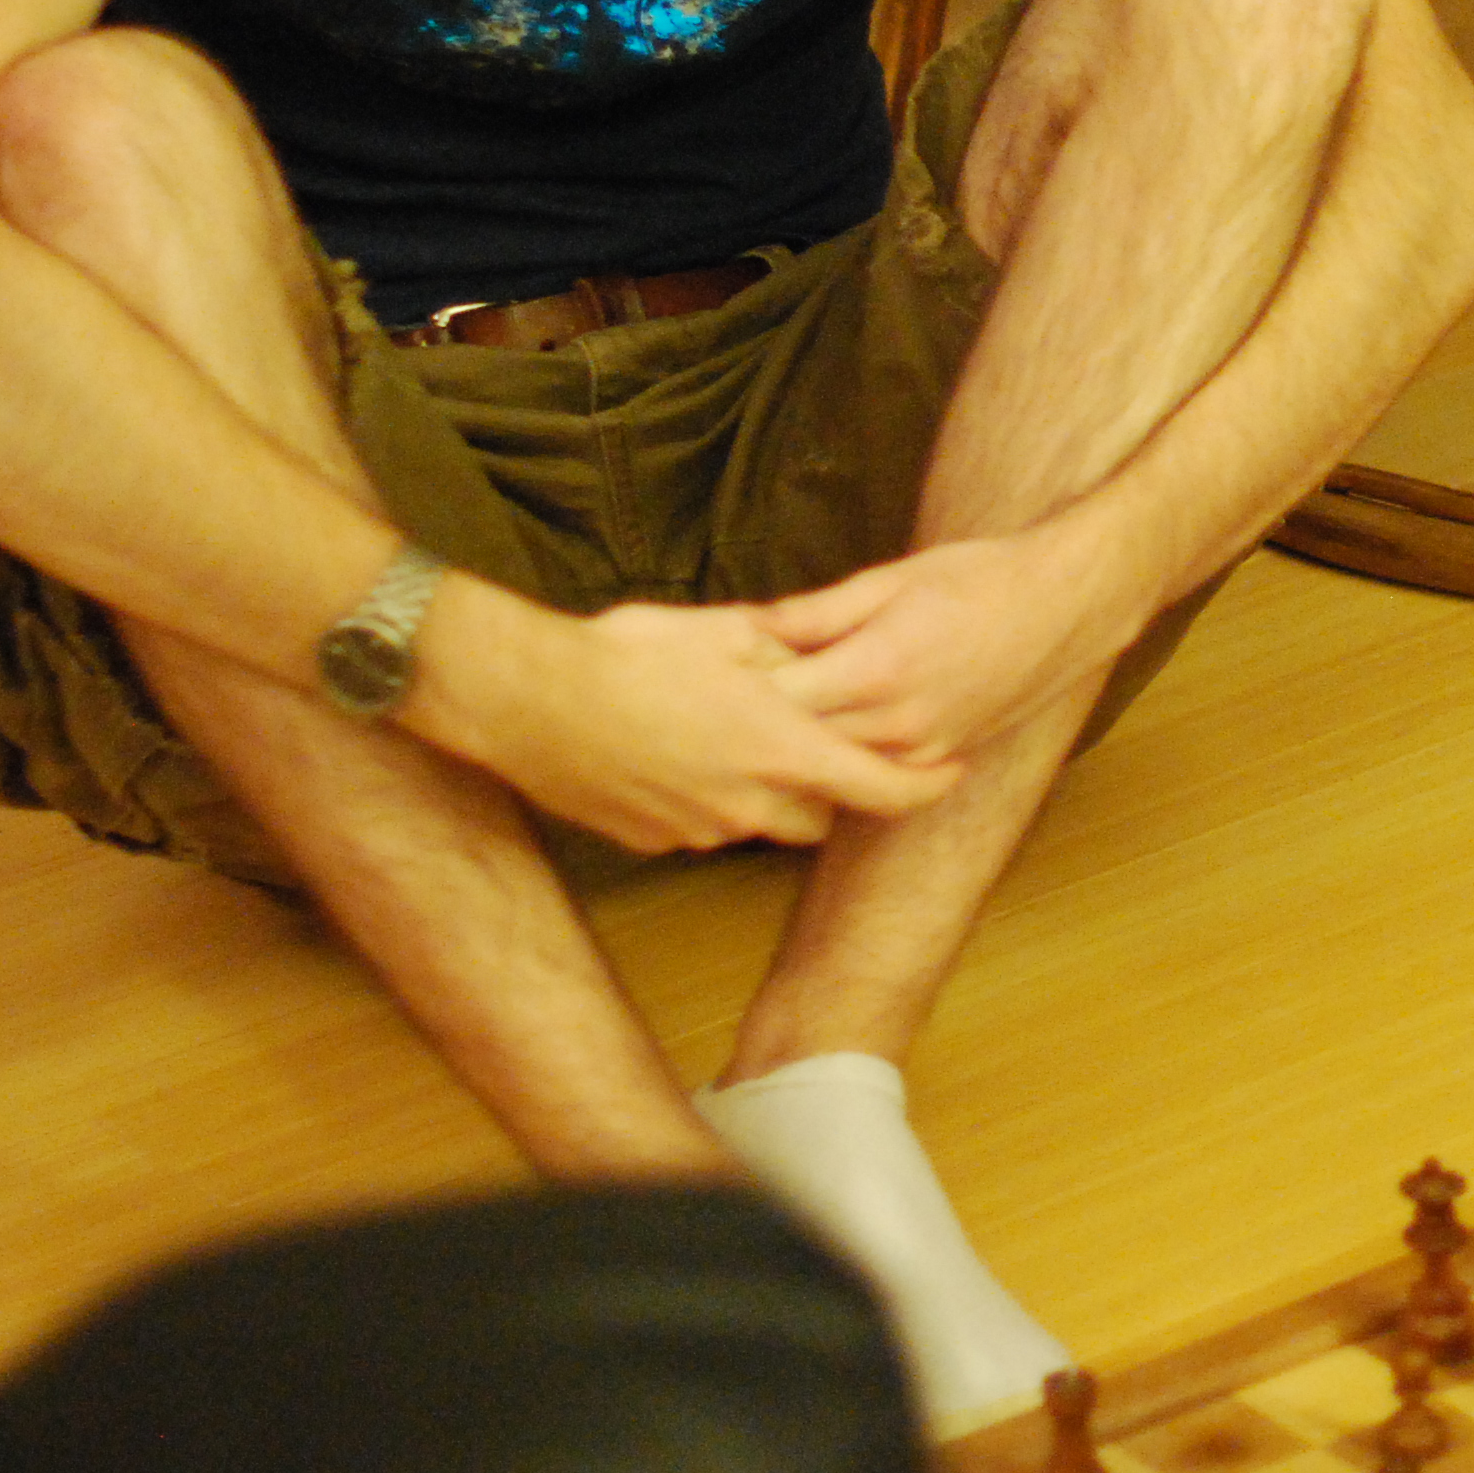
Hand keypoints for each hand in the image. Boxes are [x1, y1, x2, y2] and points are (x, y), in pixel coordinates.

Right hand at [404, 583, 961, 851]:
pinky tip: (670, 751)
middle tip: (815, 740)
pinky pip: (702, 824)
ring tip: (726, 734)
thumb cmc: (625, 654)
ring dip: (762, 790)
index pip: (881, 789)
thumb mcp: (720, 631)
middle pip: (824, 815)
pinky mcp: (653, 841)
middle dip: (831, 788)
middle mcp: (748, 803)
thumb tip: (814, 648)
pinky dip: (706, 797)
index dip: (925, 787)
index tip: (948, 773)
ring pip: (759, 820)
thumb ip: (782, 648)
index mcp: (779, 749)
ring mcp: (698, 830)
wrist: (524, 700)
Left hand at [758, 526, 1148, 764]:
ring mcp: (921, 749)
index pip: (778, 699)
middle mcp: (896, 722)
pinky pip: (875, 774)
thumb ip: (816, 612)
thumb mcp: (890, 579)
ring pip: (834, 767)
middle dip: (765, 721)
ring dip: (805, 744)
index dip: (744, 685)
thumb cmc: (979, 577)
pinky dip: (848, 757)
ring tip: (784, 711)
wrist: (1066, 605)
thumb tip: (749, 628)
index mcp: (875, 666)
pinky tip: (838, 726)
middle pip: (798, 743)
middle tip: (740, 695)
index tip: (725, 667)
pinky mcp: (942, 760)